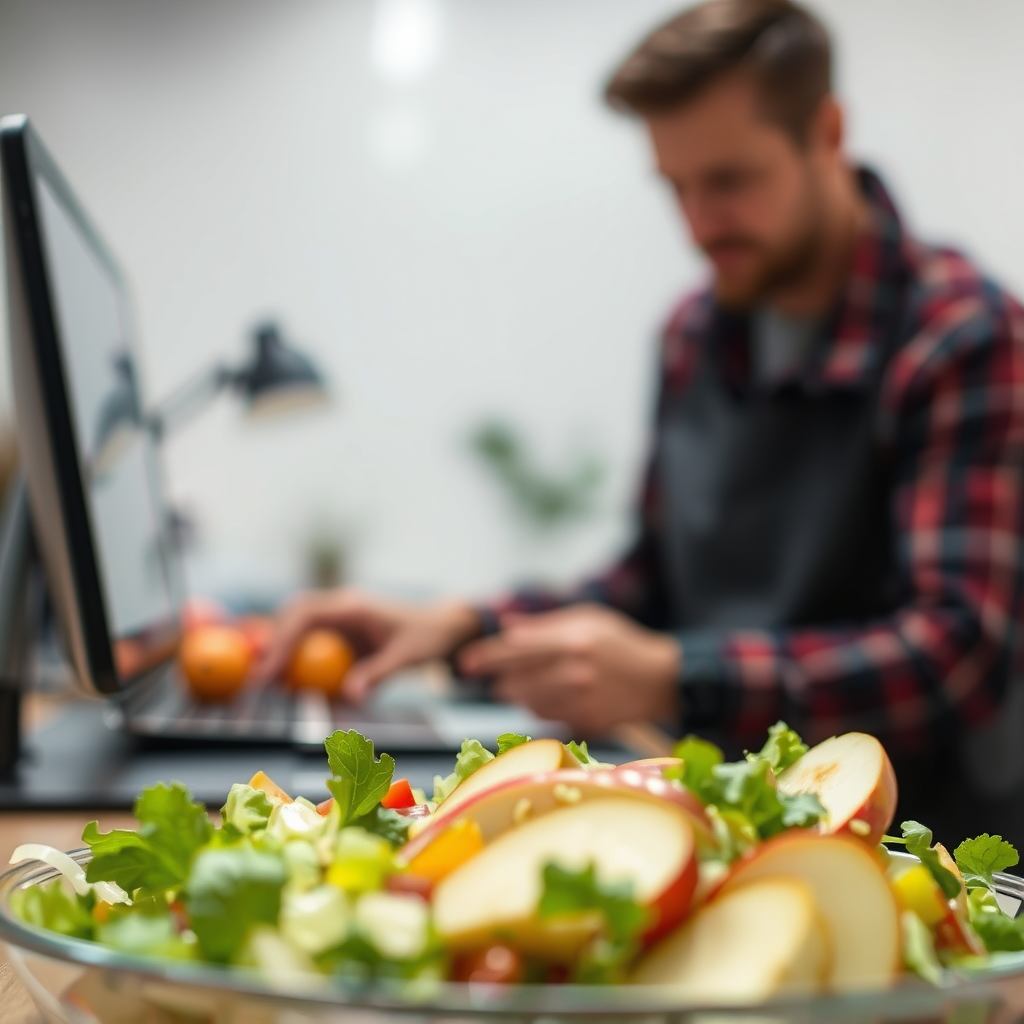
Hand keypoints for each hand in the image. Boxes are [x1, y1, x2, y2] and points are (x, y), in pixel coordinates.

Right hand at [254, 589, 482, 701]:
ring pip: (298, 626)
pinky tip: (294, 683)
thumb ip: (378, 675)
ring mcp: (339, 617)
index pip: (306, 614)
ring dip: (283, 649)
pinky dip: (299, 657)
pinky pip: (312, 640)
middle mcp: (341, 606)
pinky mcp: (341, 630)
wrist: (442, 627)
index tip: (270, 669)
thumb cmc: (427, 638)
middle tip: (260, 678)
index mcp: (353, 605)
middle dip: (273, 642)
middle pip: (293, 615)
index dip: (282, 640)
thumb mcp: (406, 657)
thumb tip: (349, 697)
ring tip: (271, 682)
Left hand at [457, 604, 680, 735]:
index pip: (517, 649)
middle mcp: (574, 671)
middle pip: (517, 680)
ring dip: (518, 695)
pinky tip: (548, 696)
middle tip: (493, 676)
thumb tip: (506, 626)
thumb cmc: (620, 642)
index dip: (486, 656)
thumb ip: (544, 625)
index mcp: (572, 640)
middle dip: (500, 679)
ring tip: (523, 684)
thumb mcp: (586, 619)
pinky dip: (538, 707)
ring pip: (528, 702)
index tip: (465, 661)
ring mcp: (581, 699)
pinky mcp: (587, 720)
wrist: (660, 678)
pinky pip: (547, 716)